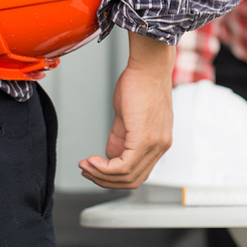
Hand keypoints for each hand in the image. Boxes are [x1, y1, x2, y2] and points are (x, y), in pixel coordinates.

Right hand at [79, 38, 174, 188]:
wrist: (149, 66)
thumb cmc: (141, 84)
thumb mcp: (129, 117)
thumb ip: (121, 138)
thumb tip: (110, 156)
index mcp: (159, 142)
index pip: (138, 173)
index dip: (114, 177)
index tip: (95, 169)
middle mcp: (161, 146)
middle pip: (133, 181)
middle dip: (104, 181)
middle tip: (86, 171)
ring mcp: (155, 144)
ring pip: (127, 177)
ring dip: (100, 175)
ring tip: (86, 165)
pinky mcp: (145, 138)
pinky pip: (124, 166)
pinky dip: (104, 168)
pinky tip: (92, 160)